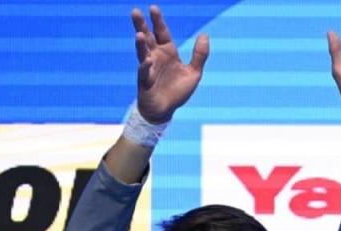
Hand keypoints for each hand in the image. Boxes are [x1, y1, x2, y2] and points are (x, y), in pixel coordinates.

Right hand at [132, 5, 208, 122]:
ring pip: (142, 53)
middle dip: (141, 25)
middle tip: (135, 12)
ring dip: (140, 44)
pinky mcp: (145, 82)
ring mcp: (149, 68)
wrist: (165, 111)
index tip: (153, 8)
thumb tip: (204, 35)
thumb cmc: (177, 92)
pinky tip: (147, 61)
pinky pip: (144, 72)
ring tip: (139, 34)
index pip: (162, 33)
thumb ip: (199, 55)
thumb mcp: (193, 73)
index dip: (158, 21)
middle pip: (148, 38)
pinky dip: (145, 67)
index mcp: (168, 53)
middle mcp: (156, 57)